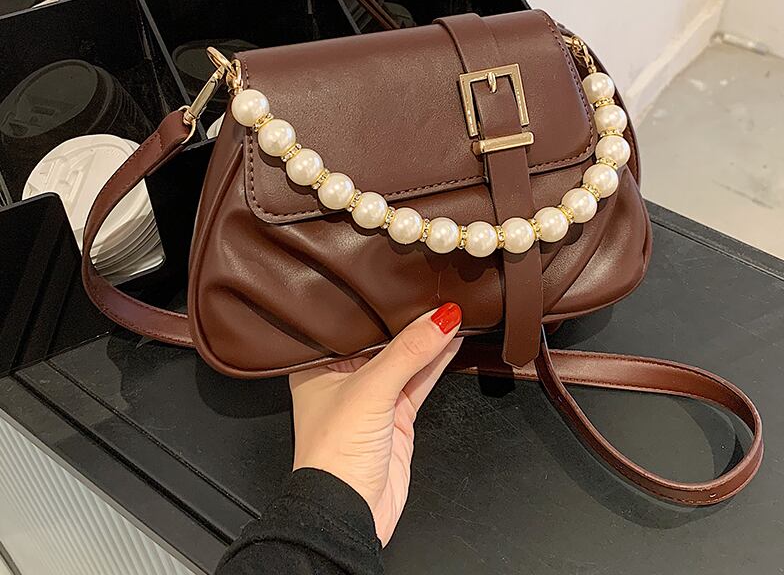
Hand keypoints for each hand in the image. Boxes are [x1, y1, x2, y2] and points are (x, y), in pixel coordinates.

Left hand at [289, 303, 462, 545]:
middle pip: (382, 342)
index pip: (352, 326)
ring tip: (453, 310)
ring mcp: (373, 399)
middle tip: (434, 289)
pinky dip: (437, 362)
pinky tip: (453, 341)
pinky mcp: (396, 418)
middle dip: (407, 320)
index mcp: (318, 367)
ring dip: (429, 341)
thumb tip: (443, 317)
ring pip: (406, 361)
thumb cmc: (336, 452)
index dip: (377, 304)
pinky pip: (420, 381)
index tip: (404, 279)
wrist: (350, 514)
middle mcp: (344, 379)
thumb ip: (409, 352)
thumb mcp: (371, 390)